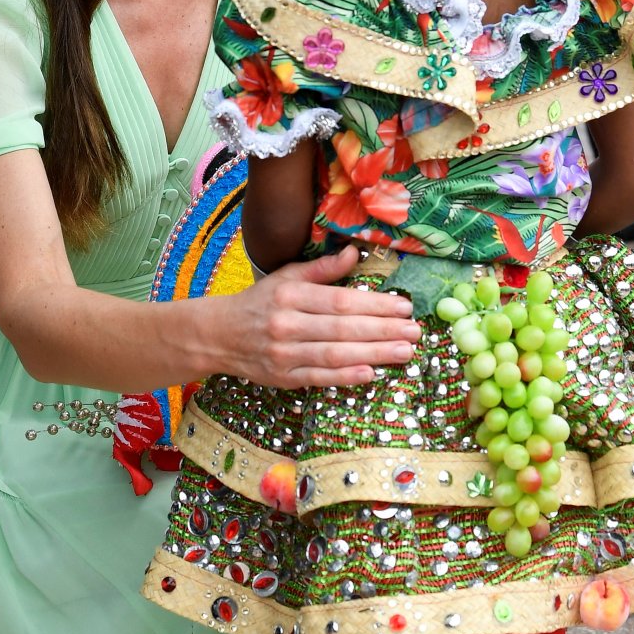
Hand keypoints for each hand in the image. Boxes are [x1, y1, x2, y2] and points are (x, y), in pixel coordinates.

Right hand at [227, 247, 420, 388]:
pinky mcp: (282, 379)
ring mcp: (284, 354)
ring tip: (405, 352)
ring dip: (374, 354)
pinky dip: (346, 377)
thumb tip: (354, 254)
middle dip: (383, 331)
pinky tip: (371, 373)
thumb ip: (321, 269)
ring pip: (335, 355)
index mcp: (290, 295)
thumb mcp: (285, 277)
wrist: (218, 335)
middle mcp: (287, 324)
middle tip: (414, 332)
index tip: (404, 307)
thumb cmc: (259, 303)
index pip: (340, 301)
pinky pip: (319, 378)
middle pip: (343, 328)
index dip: (375, 305)